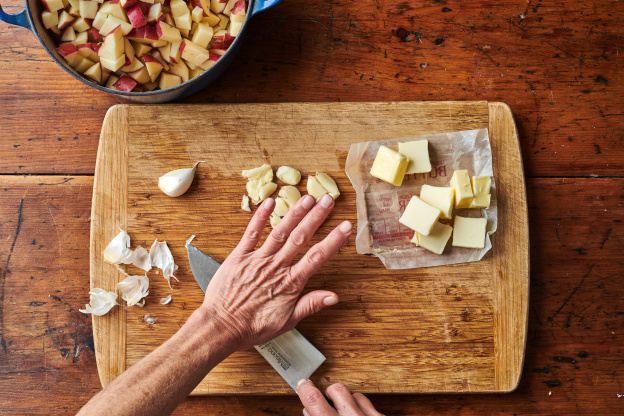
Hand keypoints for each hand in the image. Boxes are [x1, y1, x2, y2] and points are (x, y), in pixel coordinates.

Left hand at [201, 193, 351, 349]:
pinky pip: (251, 232)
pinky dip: (260, 216)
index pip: (317, 257)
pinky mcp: (239, 256)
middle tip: (329, 199)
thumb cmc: (253, 327)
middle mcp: (276, 267)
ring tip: (307, 197)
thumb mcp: (287, 321)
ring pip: (280, 231)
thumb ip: (311, 304)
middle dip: (316, 216)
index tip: (346, 226)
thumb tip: (334, 297)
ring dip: (295, 212)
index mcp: (290, 282)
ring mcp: (258, 259)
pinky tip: (270, 202)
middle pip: (301, 237)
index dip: (333, 240)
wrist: (222, 327)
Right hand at [297, 380, 383, 415]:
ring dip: (348, 402)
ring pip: (355, 395)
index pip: (314, 399)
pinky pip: (369, 404)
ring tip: (345, 414)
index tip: (303, 384)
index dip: (306, 388)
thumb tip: (308, 410)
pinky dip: (362, 409)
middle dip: (329, 394)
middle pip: (336, 389)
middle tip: (327, 404)